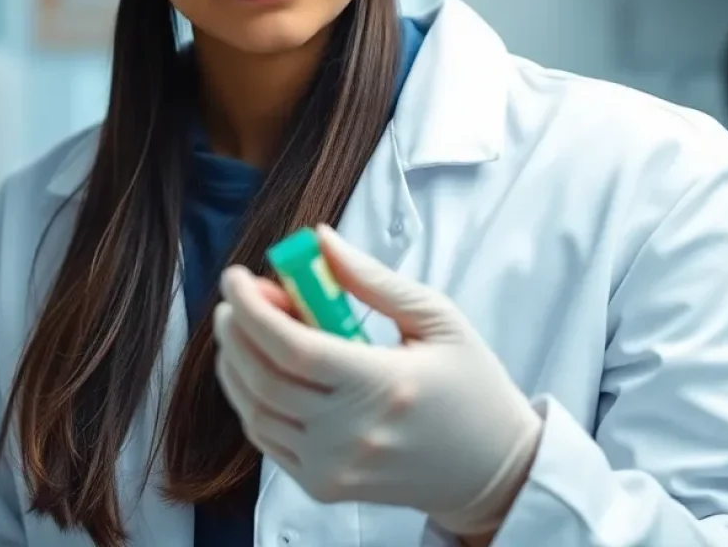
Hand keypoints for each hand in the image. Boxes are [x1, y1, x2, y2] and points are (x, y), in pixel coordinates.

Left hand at [213, 225, 541, 536]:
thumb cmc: (471, 387)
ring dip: (236, 362)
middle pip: (264, 378)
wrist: (491, 470)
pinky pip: (266, 440)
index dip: (253, 309)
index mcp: (384, 386)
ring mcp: (334, 468)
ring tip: (244, 325)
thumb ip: (372, 279)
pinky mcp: (324, 488)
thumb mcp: (436, 318)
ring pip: (255, 411)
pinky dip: (249, 399)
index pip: (293, 348)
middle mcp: (352, 435)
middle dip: (236, 329)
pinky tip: (257, 367)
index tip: (237, 277)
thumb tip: (320, 240)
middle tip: (238, 295)